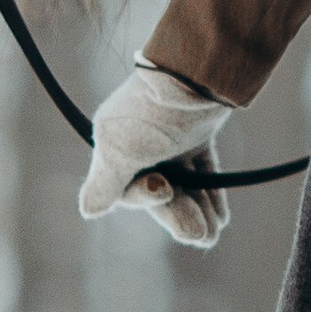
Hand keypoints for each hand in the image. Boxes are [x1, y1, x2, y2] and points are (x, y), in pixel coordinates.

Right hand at [79, 62, 232, 249]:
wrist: (198, 75)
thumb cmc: (152, 116)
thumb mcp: (121, 152)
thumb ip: (106, 184)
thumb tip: (88, 211)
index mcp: (115, 148)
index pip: (127, 192)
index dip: (146, 200)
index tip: (163, 189)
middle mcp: (140, 145)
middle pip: (158, 192)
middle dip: (179, 216)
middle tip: (202, 236)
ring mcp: (169, 140)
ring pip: (184, 185)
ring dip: (199, 211)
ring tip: (214, 233)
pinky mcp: (196, 134)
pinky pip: (202, 171)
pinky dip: (211, 193)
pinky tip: (221, 218)